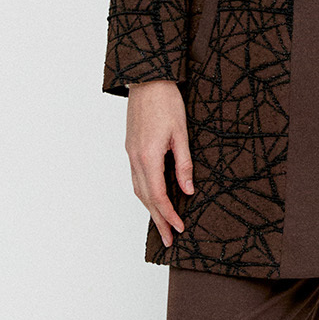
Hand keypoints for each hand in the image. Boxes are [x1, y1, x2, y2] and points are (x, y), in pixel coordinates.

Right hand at [125, 81, 192, 247]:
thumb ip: (184, 164)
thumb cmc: (166, 102)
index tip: (179, 228)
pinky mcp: (131, 149)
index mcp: (148, 156)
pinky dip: (145, 194)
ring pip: (138, 190)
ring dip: (150, 210)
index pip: (158, 195)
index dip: (169, 214)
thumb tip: (187, 190)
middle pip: (145, 198)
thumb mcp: (181, 133)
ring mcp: (131, 154)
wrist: (147, 79)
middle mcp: (135, 158)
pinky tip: (154, 199)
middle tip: (168, 240)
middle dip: (158, 220)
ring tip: (162, 224)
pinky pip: (136, 179)